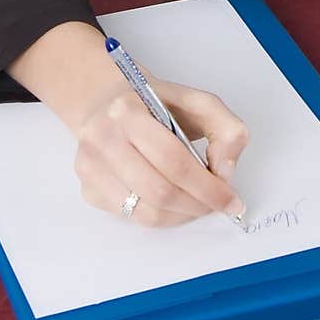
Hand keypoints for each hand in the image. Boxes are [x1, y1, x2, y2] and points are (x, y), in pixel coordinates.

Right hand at [72, 66, 248, 227]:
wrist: (108, 103)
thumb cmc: (155, 104)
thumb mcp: (198, 102)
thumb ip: (226, 129)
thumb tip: (225, 171)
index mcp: (127, 111)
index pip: (173, 159)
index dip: (207, 186)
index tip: (231, 199)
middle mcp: (101, 139)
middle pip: (159, 190)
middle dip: (197, 205)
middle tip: (217, 205)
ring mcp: (90, 167)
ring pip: (146, 212)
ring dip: (181, 215)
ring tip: (198, 204)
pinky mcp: (88, 190)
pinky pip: (132, 217)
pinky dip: (161, 216)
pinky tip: (173, 201)